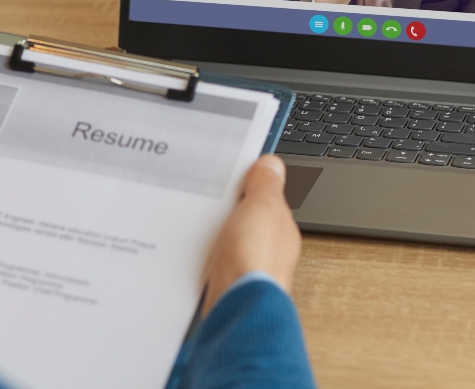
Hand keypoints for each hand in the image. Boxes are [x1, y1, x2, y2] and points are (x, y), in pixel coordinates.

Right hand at [202, 155, 300, 313]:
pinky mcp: (226, 284)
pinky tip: (194, 250)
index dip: (249, 184)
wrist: (236, 311)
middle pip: (246, 219)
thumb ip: (265, 185)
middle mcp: (267, 249)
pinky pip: (214, 261)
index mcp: (280, 227)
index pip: (267, 198)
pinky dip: (204, 254)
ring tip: (195, 219)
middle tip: (206, 193)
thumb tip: (271, 163)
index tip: (229, 172)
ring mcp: (247, 267)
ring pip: (228, 241)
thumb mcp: (262, 208)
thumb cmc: (254, 265)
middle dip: (229, 208)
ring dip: (215, 231)